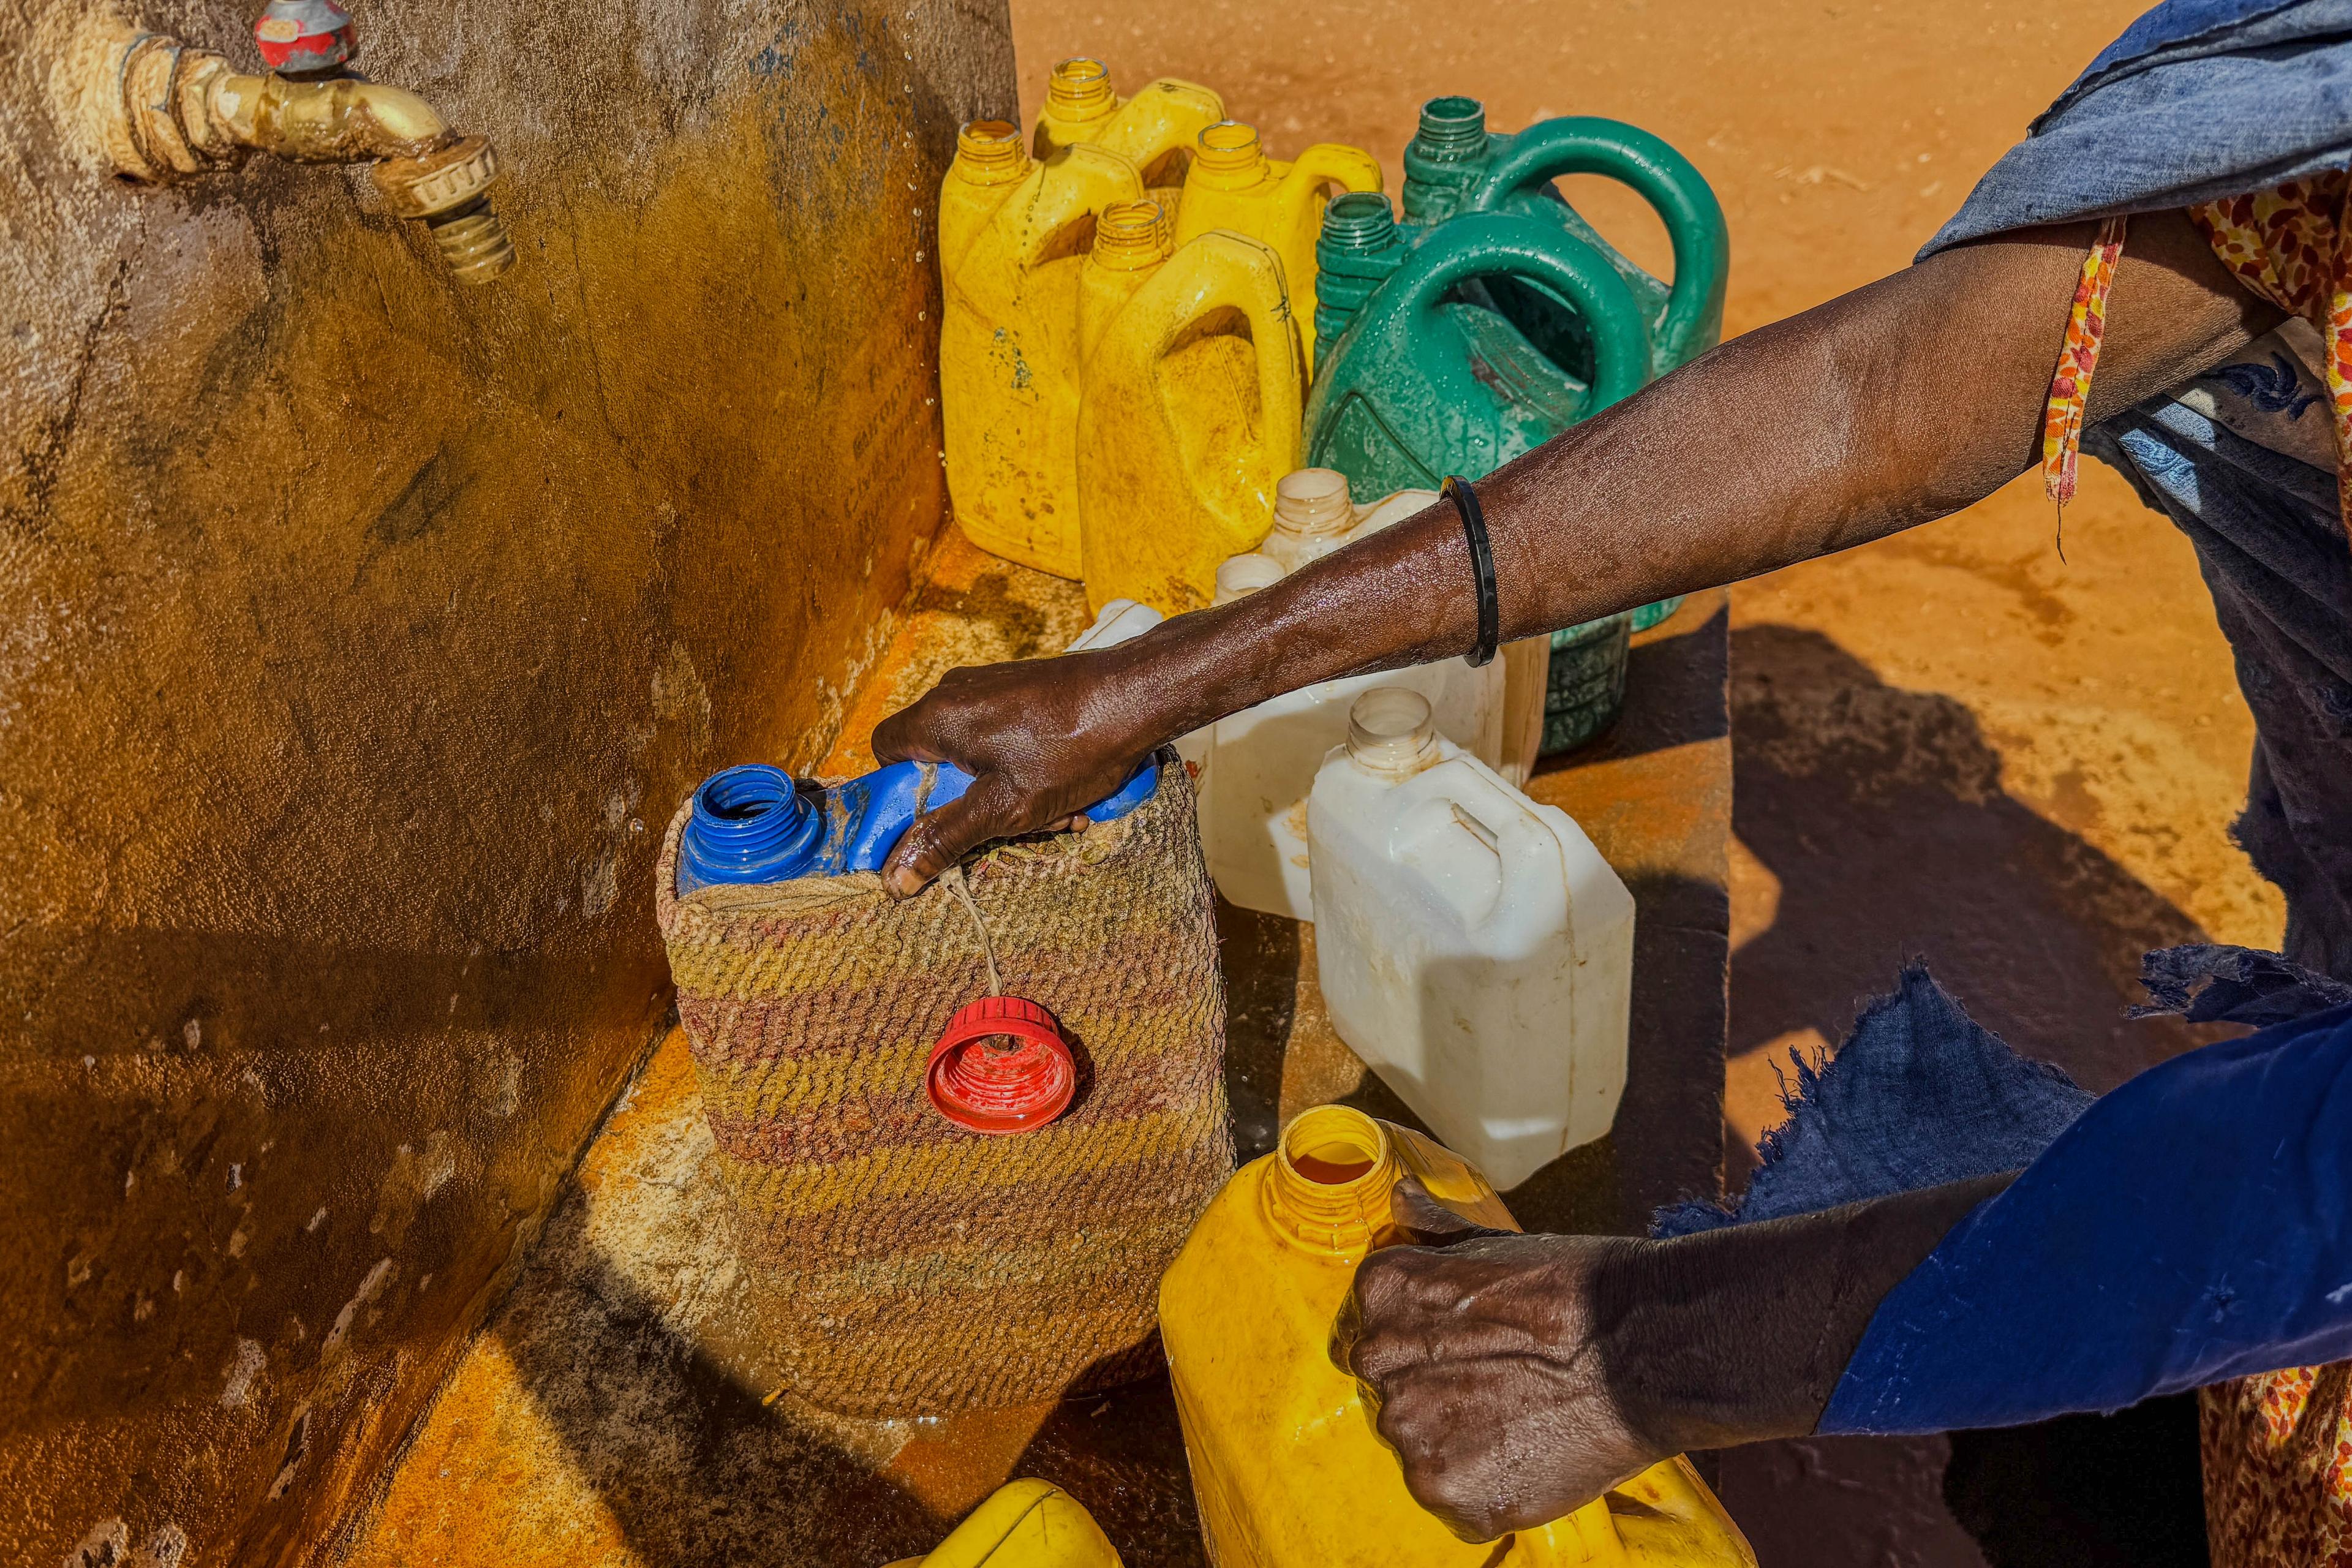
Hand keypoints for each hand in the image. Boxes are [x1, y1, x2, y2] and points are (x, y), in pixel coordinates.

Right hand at [869, 643, 1173, 897]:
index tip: (934, 819)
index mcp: (938, 717)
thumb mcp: (1003, 808)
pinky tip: (1068, 792)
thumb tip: (893, 879)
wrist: (1138, 694)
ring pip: (979, 756)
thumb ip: (945, 839)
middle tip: (1010, 826)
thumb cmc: (1069, 750)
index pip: (885, 750)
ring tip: (1056, 812)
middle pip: (937, 759)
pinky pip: (1009, 740)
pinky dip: (1030, 772)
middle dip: (971, 803)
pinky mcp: (1026, 690)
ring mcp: (993, 687)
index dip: (899, 790)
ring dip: (1009, 794)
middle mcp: (958, 693)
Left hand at [1338, 1179, 1664, 1540]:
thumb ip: (1434, 1230)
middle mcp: (1378, 1362)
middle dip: (1436, 1396)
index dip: (1422, 1347)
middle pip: (1390, 1395)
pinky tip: (1530, 1453)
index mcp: (1380, 1294)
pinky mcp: (1449, 1492)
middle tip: (1502, 1387)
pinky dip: (1488, 1487)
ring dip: (1460, 1444)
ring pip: (1420, 1450)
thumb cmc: (1574, 1286)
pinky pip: (1454, 1499)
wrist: (1646, 1347)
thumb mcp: (1493, 1245)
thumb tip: (1400, 1194)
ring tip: (1522, 1419)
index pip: (1369, 1333)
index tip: (1469, 1348)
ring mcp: (1411, 1432)